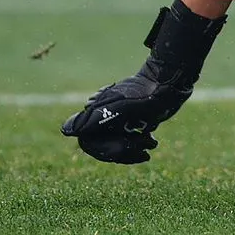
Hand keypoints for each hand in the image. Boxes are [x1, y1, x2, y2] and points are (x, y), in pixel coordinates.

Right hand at [61, 67, 192, 164]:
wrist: (169, 83)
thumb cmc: (146, 94)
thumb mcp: (121, 107)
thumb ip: (94, 118)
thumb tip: (65, 131)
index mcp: (96, 111)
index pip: (89, 141)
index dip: (104, 150)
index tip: (123, 150)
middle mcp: (103, 115)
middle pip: (103, 146)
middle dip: (123, 151)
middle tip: (145, 150)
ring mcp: (116, 119)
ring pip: (116, 146)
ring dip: (133, 149)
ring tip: (151, 143)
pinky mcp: (130, 121)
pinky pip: (127, 142)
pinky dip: (138, 146)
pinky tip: (151, 142)